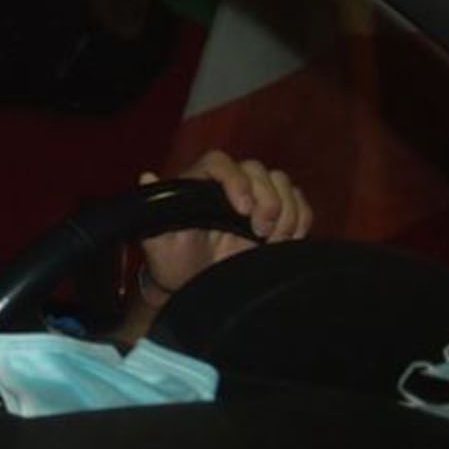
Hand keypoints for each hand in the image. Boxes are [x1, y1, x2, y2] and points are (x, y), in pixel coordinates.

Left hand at [134, 150, 310, 306]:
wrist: (196, 286)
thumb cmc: (174, 262)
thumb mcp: (158, 241)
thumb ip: (155, 210)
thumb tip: (147, 177)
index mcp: (199, 184)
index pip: (219, 162)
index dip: (235, 179)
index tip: (243, 210)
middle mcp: (229, 186)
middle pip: (257, 169)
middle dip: (267, 199)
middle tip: (261, 233)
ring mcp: (256, 200)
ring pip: (281, 182)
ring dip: (286, 209)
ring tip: (273, 240)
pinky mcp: (278, 218)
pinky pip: (300, 203)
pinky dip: (301, 218)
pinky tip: (289, 240)